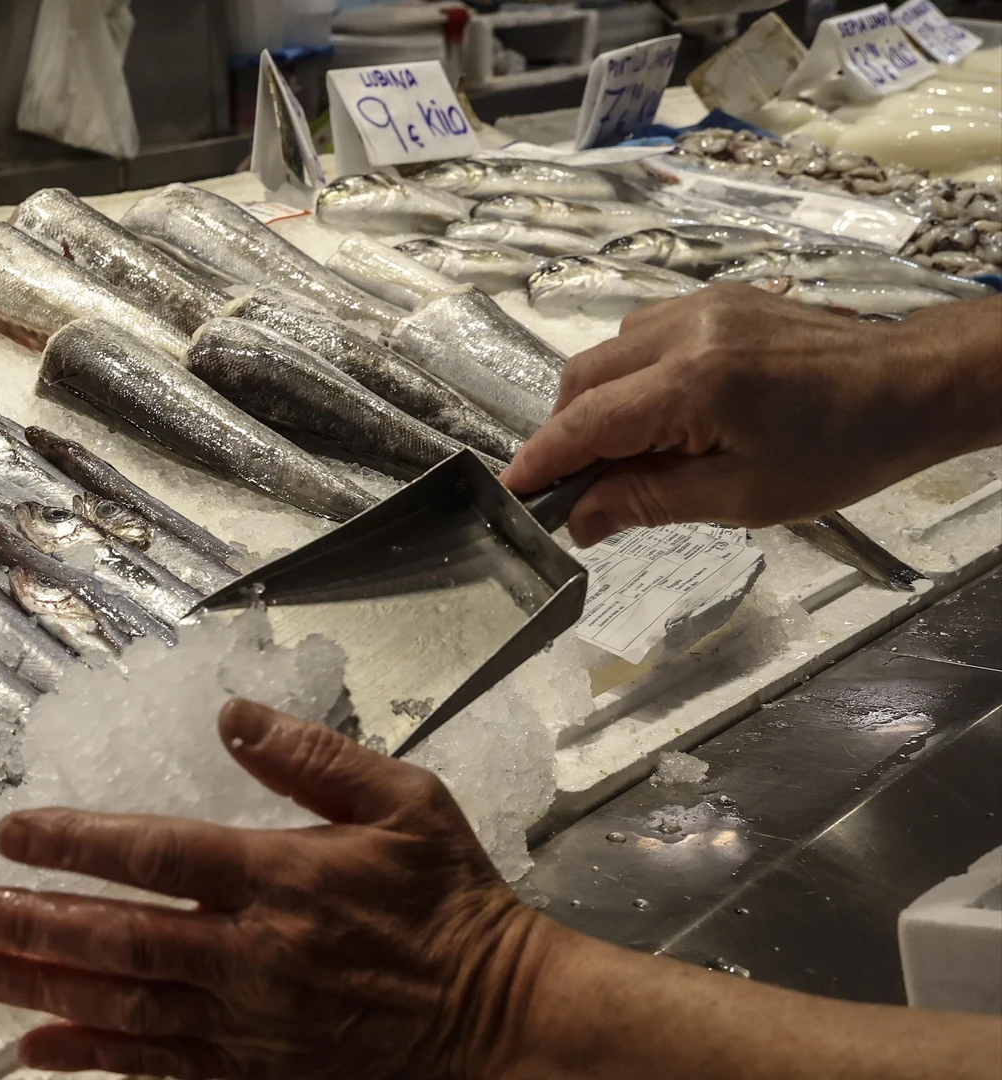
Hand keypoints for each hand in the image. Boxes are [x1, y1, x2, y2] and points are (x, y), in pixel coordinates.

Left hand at [0, 699, 552, 1078]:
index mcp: (281, 876)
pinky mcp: (256, 1071)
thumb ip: (314, 756)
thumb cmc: (452, 905)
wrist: (499, 1021)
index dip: (75, 842)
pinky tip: (39, 1045)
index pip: (156, 853)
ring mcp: (249, 1021)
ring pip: (125, 1003)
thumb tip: (233, 713)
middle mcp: (252, 953)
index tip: (11, 832)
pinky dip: (94, 1056)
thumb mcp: (405, 803)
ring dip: (42, 984)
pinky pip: (160, 1066)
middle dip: (31, 920)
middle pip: (120, 935)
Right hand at [501, 284, 1001, 545]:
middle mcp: (686, 332)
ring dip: (601, 401)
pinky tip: (667, 409)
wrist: (914, 385)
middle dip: (568, 432)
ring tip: (634, 449)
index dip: (542, 459)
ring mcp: (702, 307)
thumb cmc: (843, 449)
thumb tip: (580, 518)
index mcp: (693, 385)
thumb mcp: (743, 497)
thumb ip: (648, 501)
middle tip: (583, 485)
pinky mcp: (719, 299)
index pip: (585, 423)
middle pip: (582, 379)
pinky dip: (634, 373)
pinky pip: (646, 332)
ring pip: (608, 352)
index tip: (515, 490)